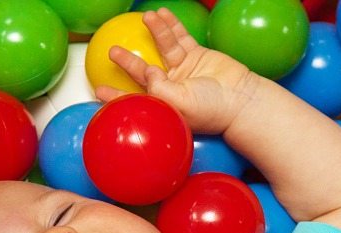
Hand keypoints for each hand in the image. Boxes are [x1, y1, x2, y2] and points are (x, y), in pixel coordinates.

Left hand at [94, 8, 259, 134]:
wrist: (242, 100)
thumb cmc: (212, 110)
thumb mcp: (180, 103)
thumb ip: (158, 88)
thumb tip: (147, 72)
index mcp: (163, 104)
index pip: (135, 98)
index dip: (116, 95)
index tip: (98, 90)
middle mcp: (170, 87)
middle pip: (143, 72)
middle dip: (127, 61)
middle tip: (113, 51)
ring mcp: (183, 70)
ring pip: (163, 48)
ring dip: (154, 32)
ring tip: (146, 18)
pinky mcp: (196, 55)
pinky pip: (180, 37)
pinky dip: (171, 26)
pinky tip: (161, 15)